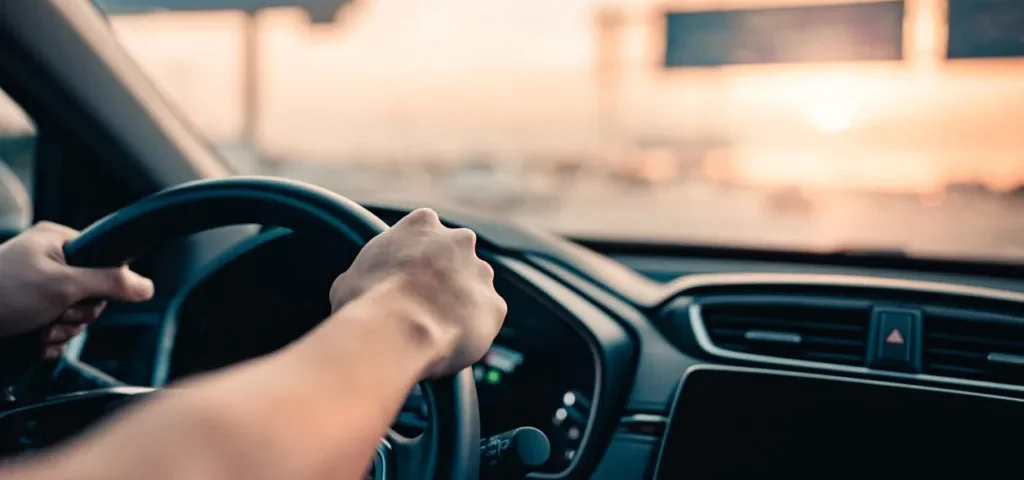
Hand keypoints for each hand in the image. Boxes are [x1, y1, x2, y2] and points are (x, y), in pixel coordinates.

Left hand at [0, 222, 154, 357]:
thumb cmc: (1, 294)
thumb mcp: (62, 285)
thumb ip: (109, 283)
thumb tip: (147, 286)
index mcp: (57, 241)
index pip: (105, 262)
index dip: (101, 285)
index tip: (83, 296)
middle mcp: (49, 261)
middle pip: (92, 294)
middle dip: (76, 314)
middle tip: (55, 314)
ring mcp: (38, 288)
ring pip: (75, 316)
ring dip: (62, 330)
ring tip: (38, 328)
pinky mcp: (28, 312)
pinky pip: (57, 330)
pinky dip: (49, 341)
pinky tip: (34, 339)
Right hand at [329, 208, 505, 376]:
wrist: (398, 328)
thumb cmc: (366, 300)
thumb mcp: (349, 278)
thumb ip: (368, 273)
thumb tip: (357, 289)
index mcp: (422, 224)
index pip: (424, 231)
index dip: (413, 257)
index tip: (405, 276)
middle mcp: (459, 240)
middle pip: (455, 256)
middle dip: (444, 277)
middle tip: (422, 304)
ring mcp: (481, 272)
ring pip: (474, 286)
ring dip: (460, 303)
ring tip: (434, 329)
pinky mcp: (495, 306)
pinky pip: (484, 319)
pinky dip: (471, 330)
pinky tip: (449, 342)